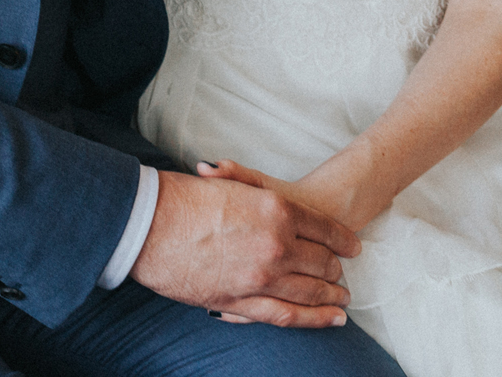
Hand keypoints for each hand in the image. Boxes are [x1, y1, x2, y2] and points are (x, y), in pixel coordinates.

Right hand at [128, 169, 359, 327]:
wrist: (149, 227)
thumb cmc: (184, 199)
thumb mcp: (229, 182)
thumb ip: (257, 186)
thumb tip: (274, 199)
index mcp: (277, 210)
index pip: (325, 229)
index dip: (342, 239)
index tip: (352, 246)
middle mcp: (276, 245)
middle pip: (322, 262)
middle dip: (335, 269)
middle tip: (341, 273)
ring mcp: (261, 277)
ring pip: (310, 291)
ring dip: (331, 295)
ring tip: (343, 298)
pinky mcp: (242, 302)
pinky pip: (288, 315)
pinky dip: (315, 319)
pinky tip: (333, 319)